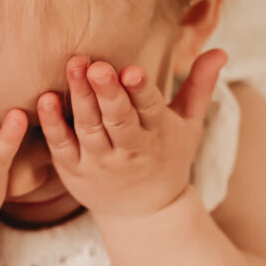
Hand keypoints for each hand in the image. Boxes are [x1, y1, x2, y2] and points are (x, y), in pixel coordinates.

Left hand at [35, 49, 225, 221]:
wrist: (145, 215)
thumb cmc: (166, 159)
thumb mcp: (190, 126)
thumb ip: (200, 86)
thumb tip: (220, 50)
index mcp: (158, 134)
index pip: (150, 109)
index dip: (141, 90)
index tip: (132, 69)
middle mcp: (130, 150)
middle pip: (118, 120)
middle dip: (108, 93)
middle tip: (97, 66)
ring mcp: (100, 163)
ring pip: (89, 129)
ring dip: (80, 98)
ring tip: (73, 65)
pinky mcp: (74, 171)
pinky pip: (62, 146)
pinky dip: (53, 124)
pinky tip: (46, 99)